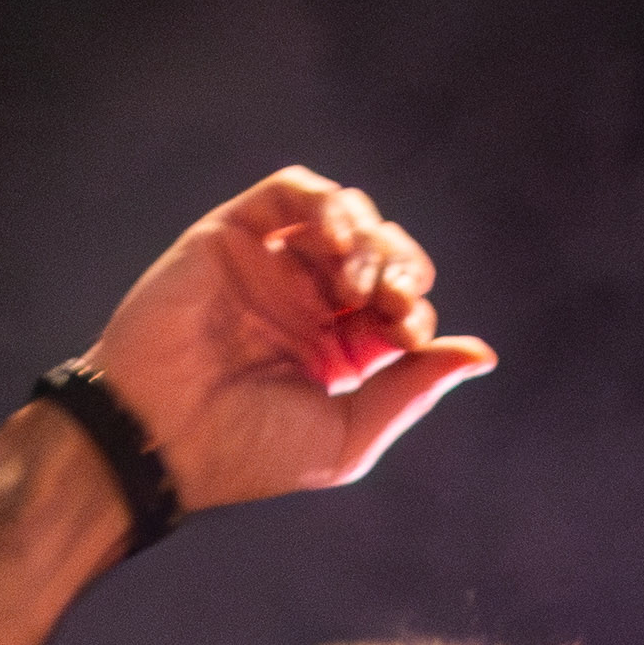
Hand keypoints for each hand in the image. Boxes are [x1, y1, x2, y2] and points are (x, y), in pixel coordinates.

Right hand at [72, 162, 497, 508]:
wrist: (161, 437)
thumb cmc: (248, 451)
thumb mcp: (347, 437)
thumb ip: (412, 390)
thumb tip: (482, 353)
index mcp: (341, 351)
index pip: (403, 305)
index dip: (416, 308)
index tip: (407, 335)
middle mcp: (309, 303)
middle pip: (384, 251)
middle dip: (401, 266)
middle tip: (387, 298)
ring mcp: (272, 266)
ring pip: (345, 214)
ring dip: (368, 236)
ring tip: (353, 280)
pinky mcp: (233, 235)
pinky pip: (291, 192)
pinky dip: (323, 202)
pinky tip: (334, 237)